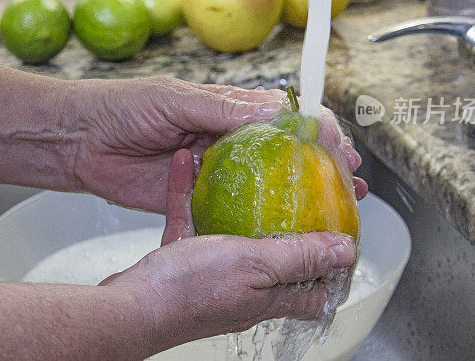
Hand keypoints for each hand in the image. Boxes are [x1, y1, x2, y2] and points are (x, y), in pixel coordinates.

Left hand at [63, 77, 365, 212]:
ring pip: (263, 185)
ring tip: (331, 208)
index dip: (313, 129)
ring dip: (297, 196)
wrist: (78, 141)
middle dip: (317, 166)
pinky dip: (256, 220)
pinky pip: (230, 211)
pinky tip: (279, 230)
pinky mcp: (193, 199)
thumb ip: (221, 109)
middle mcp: (224, 139)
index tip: (338, 145)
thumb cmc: (122, 107)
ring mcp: (211, 172)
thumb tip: (274, 112)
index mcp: (224, 108)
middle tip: (348, 182)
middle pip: (281, 153)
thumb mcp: (175, 99)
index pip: (281, 116)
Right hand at [99, 150, 357, 349]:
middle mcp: (245, 289)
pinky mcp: (182, 262)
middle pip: (279, 257)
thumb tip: (345, 251)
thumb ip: (299, 257)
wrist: (129, 307)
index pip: (317, 288)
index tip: (344, 233)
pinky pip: (192, 223)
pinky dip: (191, 196)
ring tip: (247, 173)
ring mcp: (213, 275)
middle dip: (290, 225)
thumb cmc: (187, 293)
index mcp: (269, 294)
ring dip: (240, 205)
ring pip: (233, 235)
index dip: (335, 265)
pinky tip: (187, 166)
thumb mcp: (254, 266)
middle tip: (298, 191)